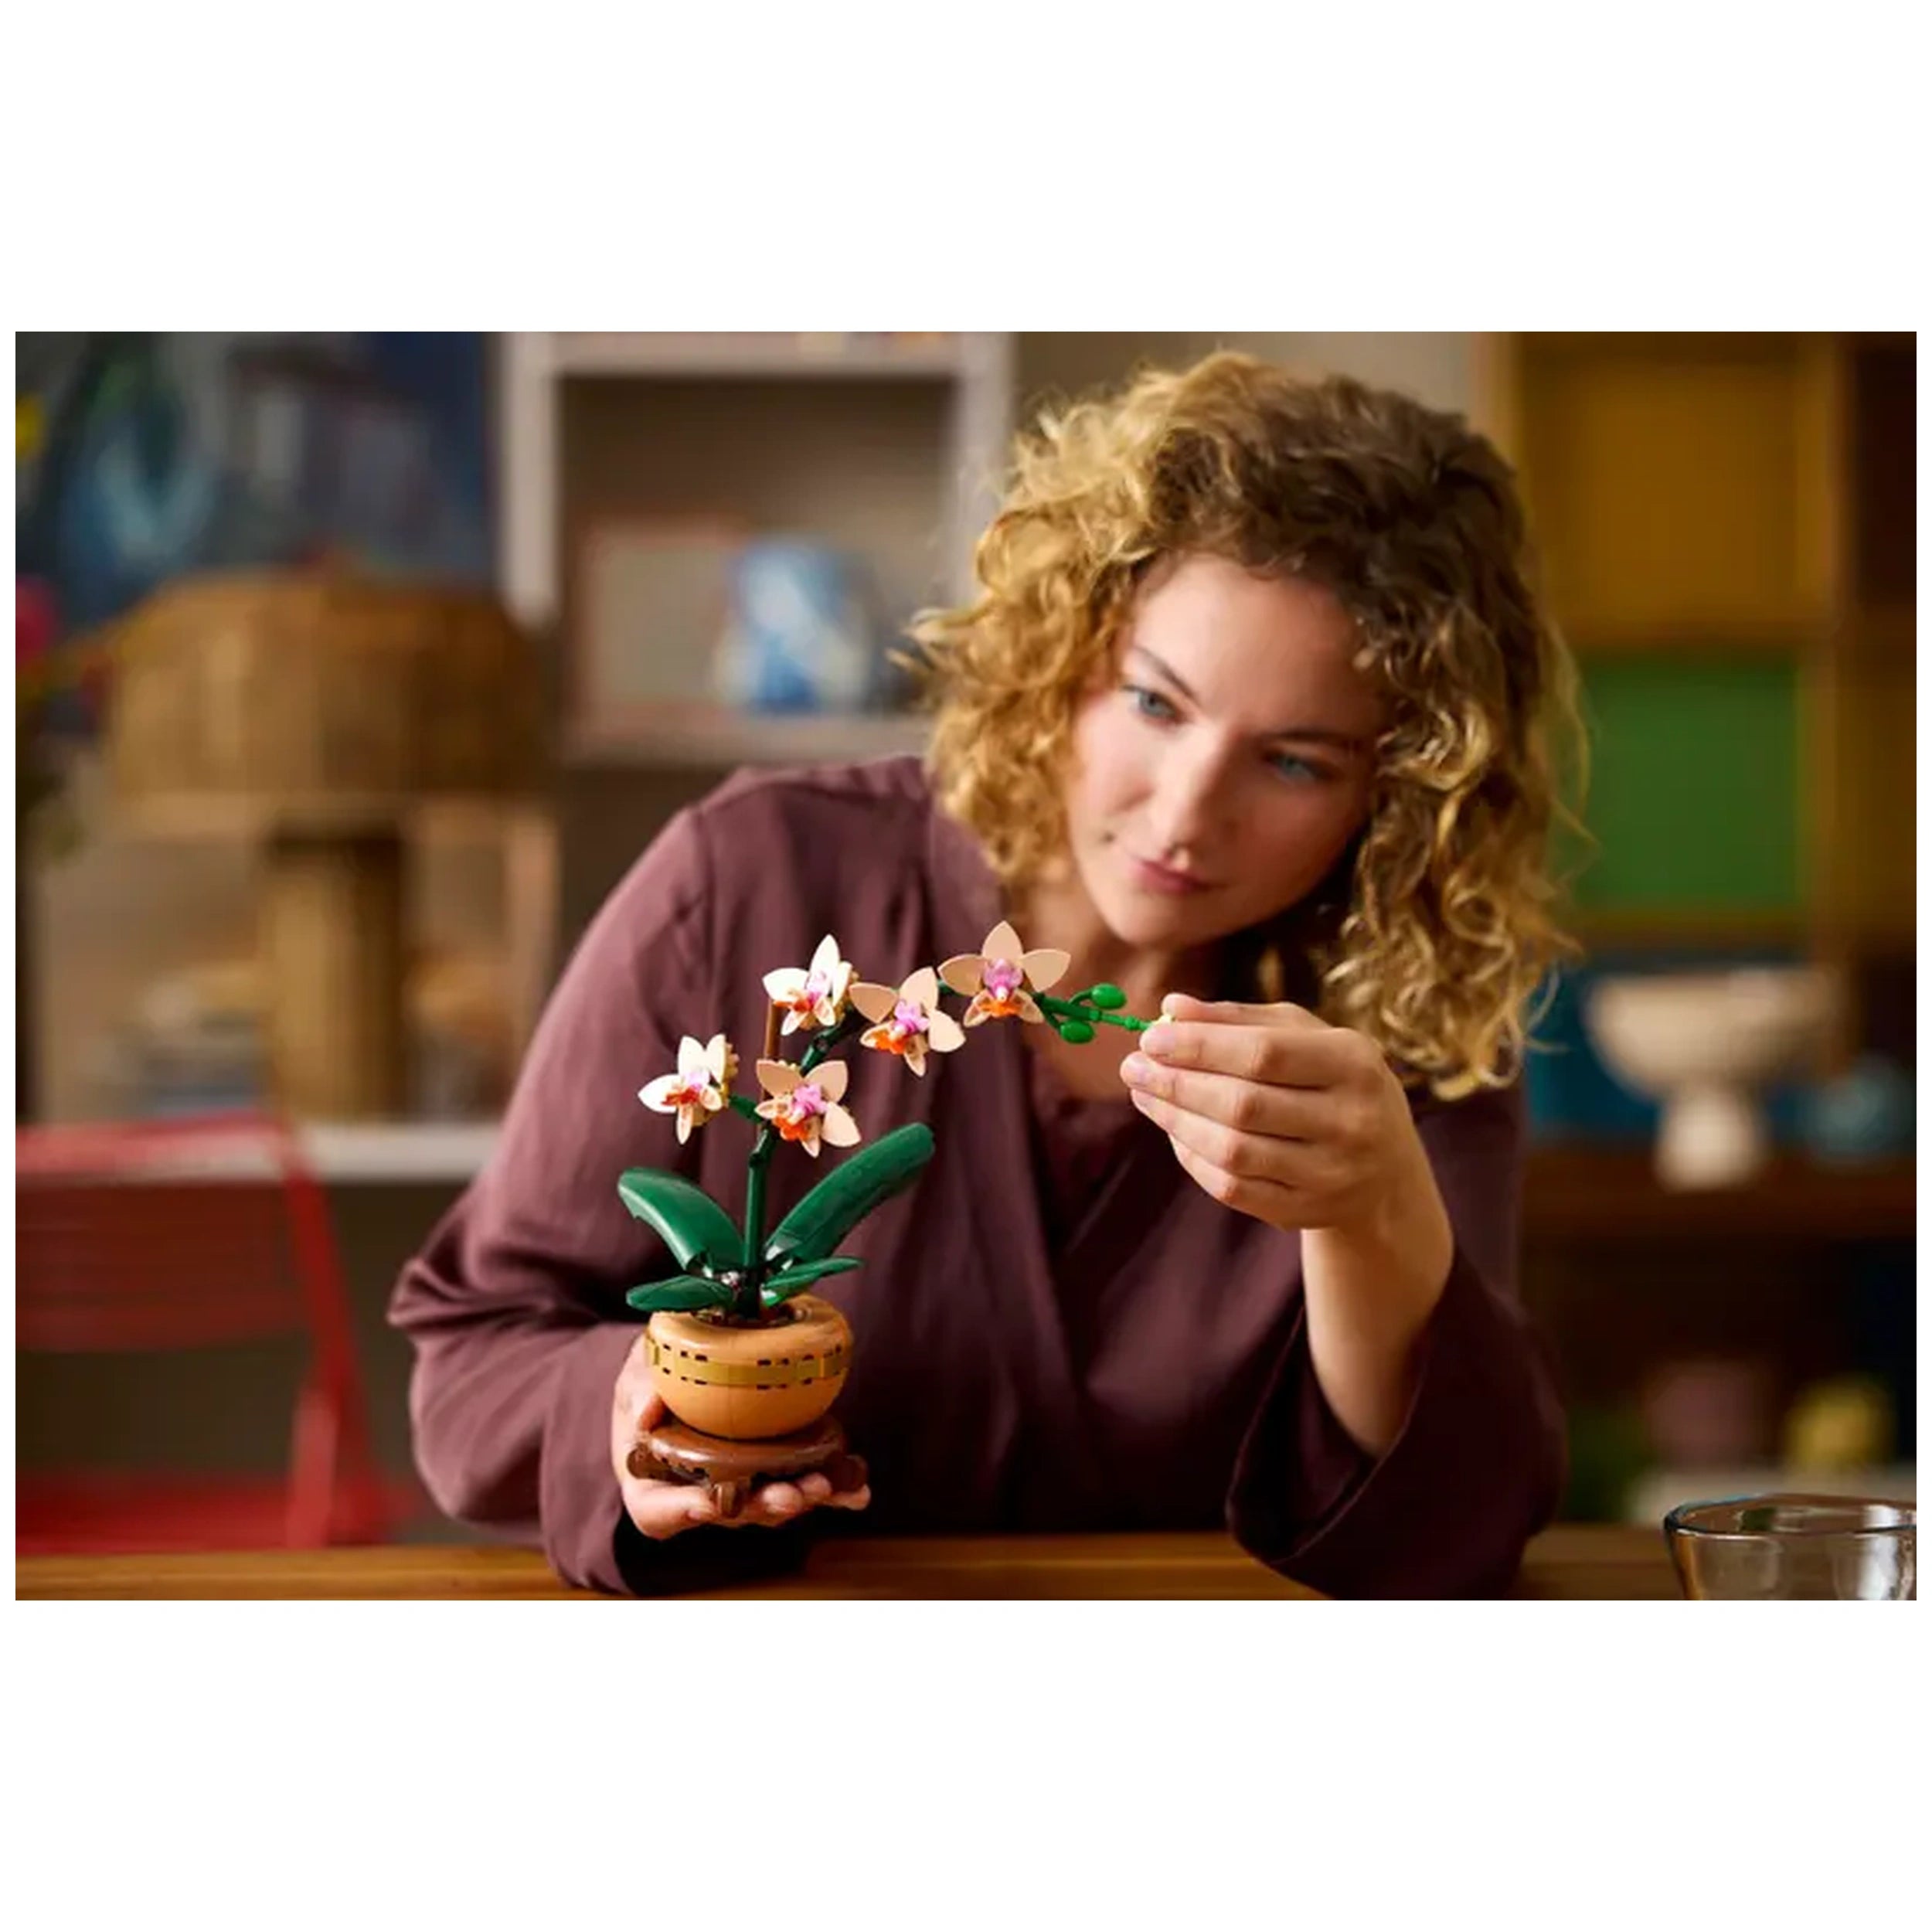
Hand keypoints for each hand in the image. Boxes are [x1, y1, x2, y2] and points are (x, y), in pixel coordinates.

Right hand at [611, 1330, 870, 1538]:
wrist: (677, 1378)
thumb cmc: (649, 1383)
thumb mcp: (636, 1377)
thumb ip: (641, 1389)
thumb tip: (647, 1412)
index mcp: (651, 1487)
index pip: (660, 1513)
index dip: (683, 1513)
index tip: (707, 1503)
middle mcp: (699, 1499)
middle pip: (730, 1514)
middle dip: (763, 1506)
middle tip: (790, 1495)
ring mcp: (741, 1491)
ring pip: (770, 1505)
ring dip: (801, 1498)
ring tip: (827, 1485)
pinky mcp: (776, 1474)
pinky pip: (804, 1487)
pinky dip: (833, 1491)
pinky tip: (857, 1492)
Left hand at [1118, 993, 1433, 1240]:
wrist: (1385, 1164)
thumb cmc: (1330, 1080)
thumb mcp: (1302, 1036)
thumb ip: (1238, 1019)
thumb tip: (1173, 1006)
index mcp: (1354, 1064)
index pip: (1264, 1053)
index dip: (1200, 1046)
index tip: (1150, 1038)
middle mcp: (1351, 1122)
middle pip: (1244, 1104)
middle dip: (1177, 1084)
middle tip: (1132, 1068)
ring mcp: (1331, 1174)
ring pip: (1233, 1151)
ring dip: (1176, 1121)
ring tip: (1145, 1096)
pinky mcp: (1306, 1212)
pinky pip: (1233, 1188)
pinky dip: (1192, 1158)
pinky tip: (1174, 1130)